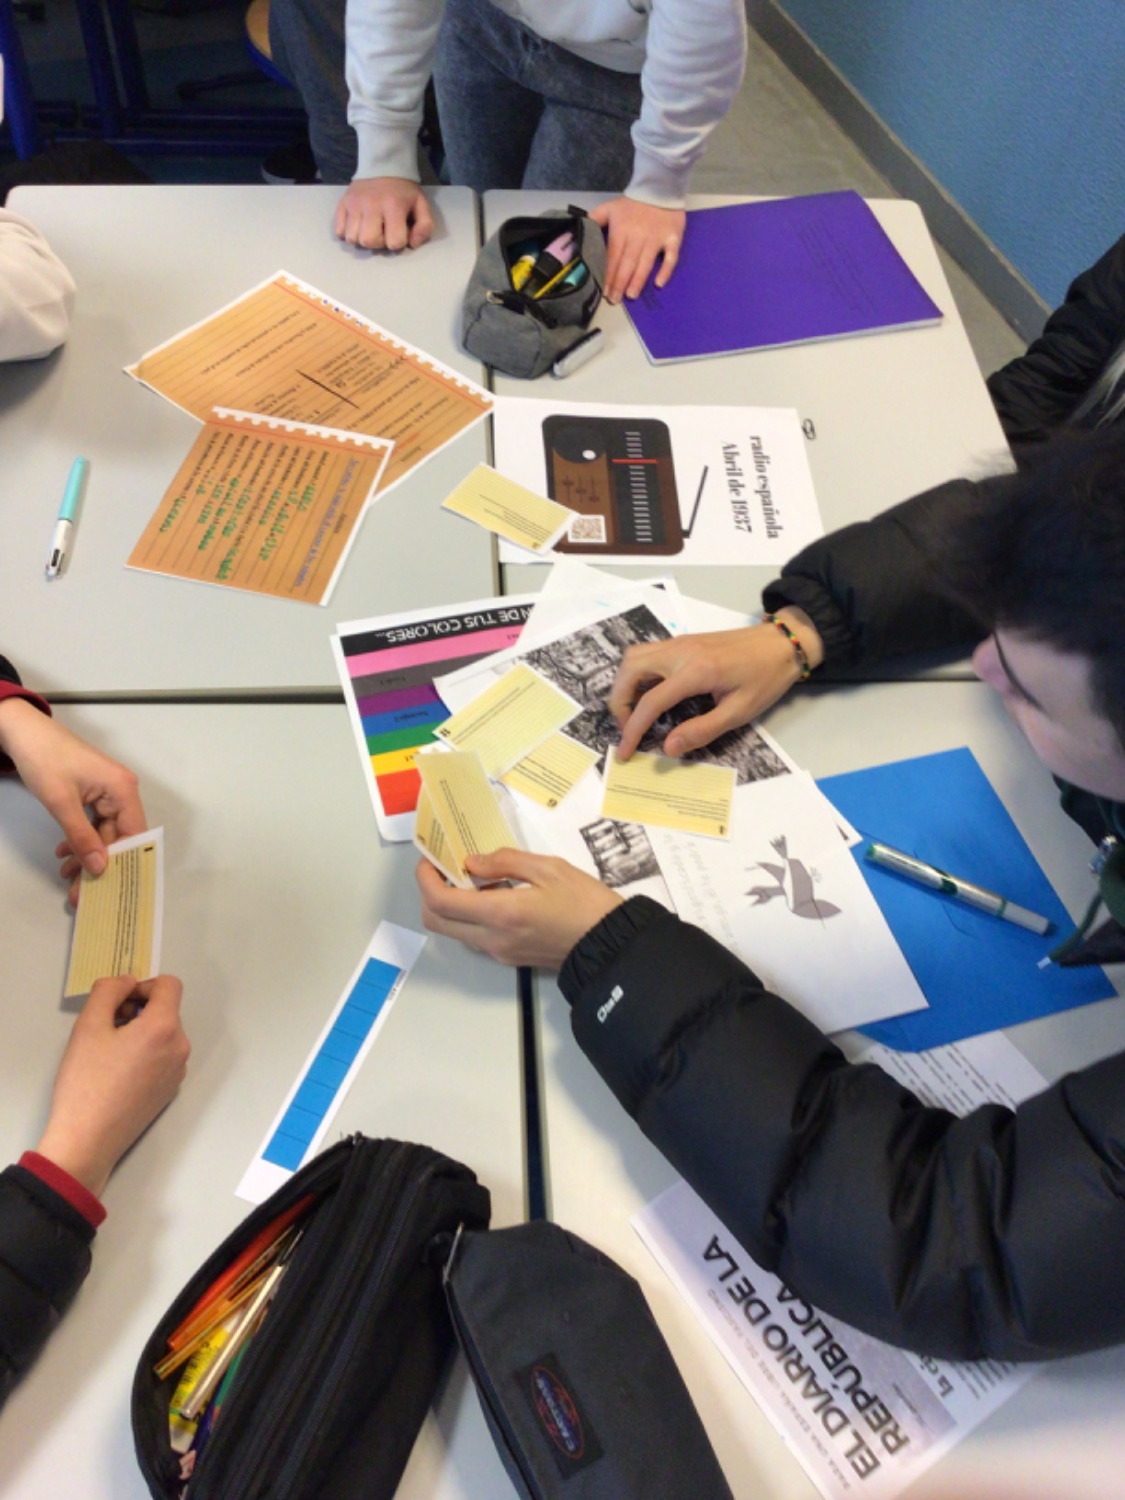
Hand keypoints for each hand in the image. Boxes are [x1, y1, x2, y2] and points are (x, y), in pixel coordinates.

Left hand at [0, 698, 145, 899]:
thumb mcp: (61, 802)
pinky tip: (64, 852)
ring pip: (104, 833)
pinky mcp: (94, 794)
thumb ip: (81, 837)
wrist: (23, 731)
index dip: (125, 863)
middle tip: (80, 891)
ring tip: (65, 874)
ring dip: (87, 853)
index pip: (135, 834)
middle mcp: (122, 792)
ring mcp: (108, 793)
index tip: (110, 890)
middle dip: (99, 864)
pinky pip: (94, 823)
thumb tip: (99, 868)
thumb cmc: (44, 760)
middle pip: (119, 837)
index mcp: (123, 790)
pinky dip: (80, 838)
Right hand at [35, 976, 189, 1196]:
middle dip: (139, 1010)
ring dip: (141, 1031)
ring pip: (164, 1033)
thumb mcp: (88, 1026)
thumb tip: (127, 982)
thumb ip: (109, 991)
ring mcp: (178, 1071)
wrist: (88, 1139)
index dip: (142, 985)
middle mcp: (180, 1047)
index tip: (118, 1003)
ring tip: (109, 1052)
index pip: (169, 985)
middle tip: (107, 1028)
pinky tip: (118, 1072)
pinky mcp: (171, 1090)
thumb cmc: (86, 1081)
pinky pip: (163, 1056)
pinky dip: (146, 1052)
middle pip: (167, 1010)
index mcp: (165, 1027)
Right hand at [333, 178, 432, 251]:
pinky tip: (356, 225)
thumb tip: (412, 244)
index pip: (393, 242)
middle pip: (368, 241)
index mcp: (393, 206)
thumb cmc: (403, 191)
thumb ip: (424, 227)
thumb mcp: (421, 205)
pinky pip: (339, 230)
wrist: (383, 165)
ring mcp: (354, 204)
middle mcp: (371, 205)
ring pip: (352, 238)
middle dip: (376, 243)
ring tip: (368, 228)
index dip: (397, 241)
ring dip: (361, 238)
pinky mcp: (342, 203)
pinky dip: (346, 232)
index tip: (398, 232)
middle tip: (381, 232)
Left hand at [417, 849, 622, 967]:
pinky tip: (493, 893)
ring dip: (450, 904)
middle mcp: (492, 938)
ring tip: (471, 876)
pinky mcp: (509, 957)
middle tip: (442, 867)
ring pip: (454, 930)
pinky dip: (470, 914)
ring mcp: (499, 952)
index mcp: (500, 913)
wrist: (610, 944)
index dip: (425, 879)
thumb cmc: (584, 902)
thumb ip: (505, 861)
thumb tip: (472, 862)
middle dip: (429, 892)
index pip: (440, 902)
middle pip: (436, 921)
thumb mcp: (548, 868)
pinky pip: (475, 936)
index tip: (431, 859)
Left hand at [589, 197, 685, 302]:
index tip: (603, 291)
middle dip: (619, 283)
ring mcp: (656, 239)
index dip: (607, 275)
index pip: (612, 256)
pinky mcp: (673, 238)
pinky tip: (659, 284)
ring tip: (631, 295)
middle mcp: (638, 237)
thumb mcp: (609, 208)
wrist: (660, 188)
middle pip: (627, 263)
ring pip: (645, 263)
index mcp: (621, 231)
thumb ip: (594, 220)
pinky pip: (671, 257)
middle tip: (614, 300)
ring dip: (637, 280)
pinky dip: (666, 270)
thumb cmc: (632, 203)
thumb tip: (578, 233)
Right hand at [608, 610, 824, 759]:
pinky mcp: (683, 641)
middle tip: (628, 728)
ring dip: (625, 684)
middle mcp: (680, 651)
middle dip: (619, 702)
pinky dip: (637, 673)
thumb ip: (702, 730)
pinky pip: (647, 653)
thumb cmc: (765, 678)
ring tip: (634, 711)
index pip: (650, 702)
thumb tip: (668, 748)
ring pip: (634, 656)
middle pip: (629, 670)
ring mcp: (680, 642)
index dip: (633, 730)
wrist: (782, 642)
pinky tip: (648, 693)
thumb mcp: (739, 712)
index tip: (625, 752)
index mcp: (695, 671)